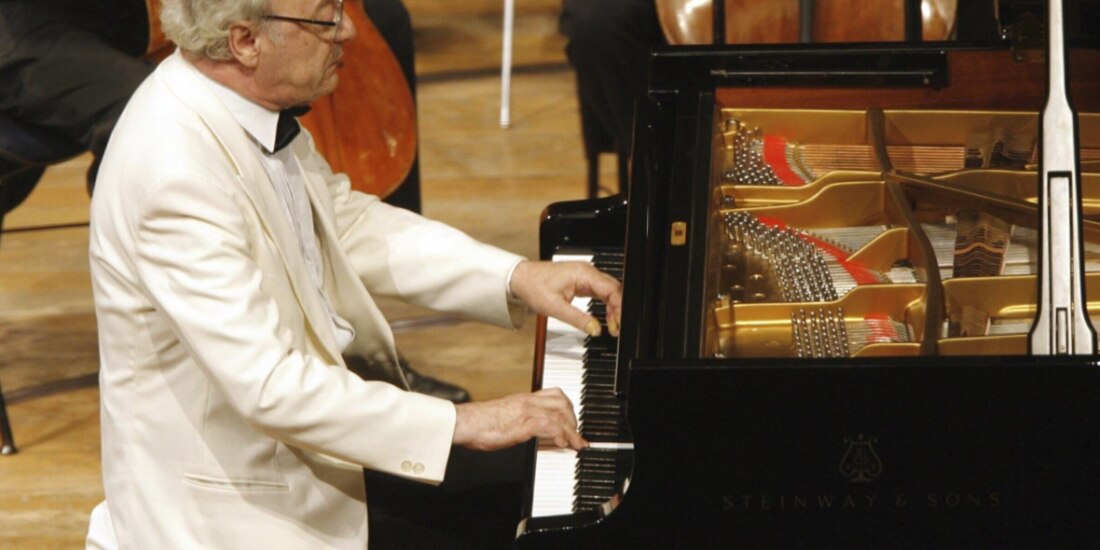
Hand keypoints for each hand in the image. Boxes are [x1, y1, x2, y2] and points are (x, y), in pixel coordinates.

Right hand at [452, 388, 587, 450]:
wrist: (465, 423)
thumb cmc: (480, 423)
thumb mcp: (506, 417)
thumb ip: (520, 420)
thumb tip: (531, 433)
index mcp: (524, 399)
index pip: (554, 395)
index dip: (568, 409)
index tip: (572, 424)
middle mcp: (527, 401)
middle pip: (562, 403)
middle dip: (573, 419)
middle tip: (575, 435)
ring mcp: (526, 411)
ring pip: (559, 414)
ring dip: (571, 430)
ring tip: (574, 442)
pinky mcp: (522, 423)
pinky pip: (549, 425)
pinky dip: (559, 435)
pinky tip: (561, 444)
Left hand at [509, 260, 622, 336]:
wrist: (521, 278)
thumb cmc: (534, 287)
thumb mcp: (555, 308)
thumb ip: (578, 319)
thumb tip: (595, 329)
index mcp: (583, 274)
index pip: (611, 289)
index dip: (620, 307)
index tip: (620, 323)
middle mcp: (587, 272)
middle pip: (614, 289)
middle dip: (618, 309)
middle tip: (617, 328)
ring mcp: (586, 276)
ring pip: (609, 291)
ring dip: (613, 308)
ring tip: (611, 326)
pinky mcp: (583, 281)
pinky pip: (601, 292)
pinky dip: (606, 304)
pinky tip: (605, 316)